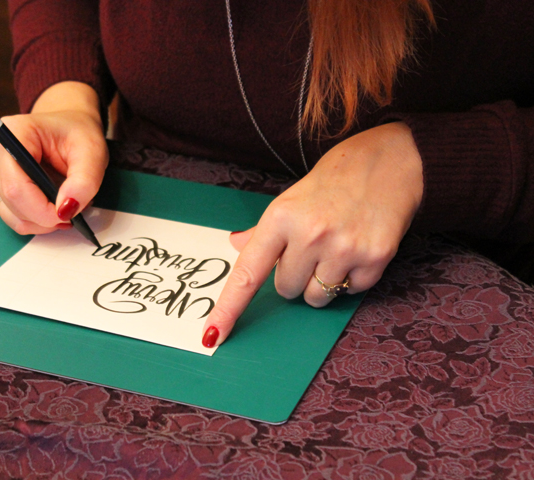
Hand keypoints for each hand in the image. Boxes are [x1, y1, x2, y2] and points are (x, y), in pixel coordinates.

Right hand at [0, 82, 107, 234]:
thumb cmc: (78, 134)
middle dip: (43, 216)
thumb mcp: (93, 153)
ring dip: (38, 221)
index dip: (40, 209)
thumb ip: (84, 181)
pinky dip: (32, 219)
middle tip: (71, 213)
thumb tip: (65, 210)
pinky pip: (9, 213)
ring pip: (8, 212)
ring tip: (62, 208)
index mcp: (13, 132)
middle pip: (10, 201)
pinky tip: (50, 208)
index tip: (67, 214)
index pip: (15, 185)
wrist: (69, 126)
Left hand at [201, 122, 423, 347]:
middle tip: (313, 246)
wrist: (392, 159)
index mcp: (282, 217)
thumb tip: (236, 246)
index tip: (213, 334)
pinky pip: (350, 292)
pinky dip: (352, 278)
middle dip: (295, 275)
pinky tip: (358, 249)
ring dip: (321, 282)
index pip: (248, 273)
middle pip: (285, 289)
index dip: (229, 308)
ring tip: (336, 247)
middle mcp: (311, 234)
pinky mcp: (375, 258)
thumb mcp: (292, 197)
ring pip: (315, 297)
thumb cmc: (336, 179)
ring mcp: (344, 247)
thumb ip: (264, 230)